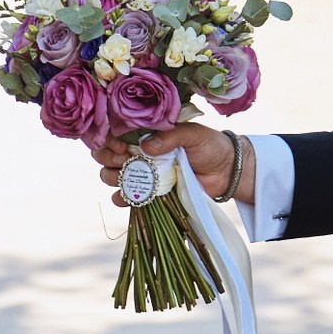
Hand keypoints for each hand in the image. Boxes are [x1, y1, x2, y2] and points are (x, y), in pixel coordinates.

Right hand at [93, 122, 245, 205]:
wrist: (227, 171)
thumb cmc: (210, 146)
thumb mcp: (193, 134)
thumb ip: (170, 136)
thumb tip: (146, 146)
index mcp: (145, 135)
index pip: (113, 134)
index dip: (109, 139)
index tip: (120, 144)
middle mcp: (138, 153)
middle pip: (105, 155)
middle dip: (107, 158)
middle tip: (123, 159)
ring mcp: (143, 174)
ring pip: (111, 176)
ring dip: (113, 177)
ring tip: (129, 177)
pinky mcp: (149, 192)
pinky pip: (126, 198)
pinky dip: (123, 199)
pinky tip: (127, 197)